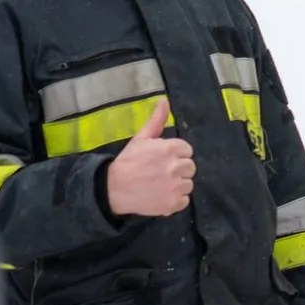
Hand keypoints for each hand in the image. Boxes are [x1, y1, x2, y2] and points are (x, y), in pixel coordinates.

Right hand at [106, 99, 194, 215]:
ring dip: (178, 184)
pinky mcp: (173, 203)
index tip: (163, 159)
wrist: (113, 189)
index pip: (187, 150)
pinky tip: (161, 195)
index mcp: (169, 149)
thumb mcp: (141, 138)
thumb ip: (156, 120)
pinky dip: (175, 200)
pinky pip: (185, 200)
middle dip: (178, 169)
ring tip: (160, 183)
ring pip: (189, 184)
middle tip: (161, 172)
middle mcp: (175, 167)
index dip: (176, 154)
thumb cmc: (128, 161)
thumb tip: (164, 100)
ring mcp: (175, 187)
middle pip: (190, 167)